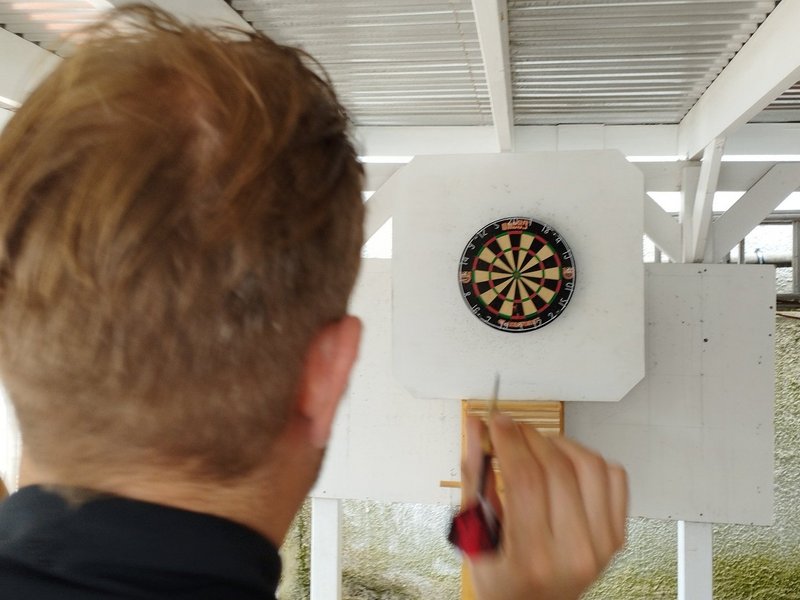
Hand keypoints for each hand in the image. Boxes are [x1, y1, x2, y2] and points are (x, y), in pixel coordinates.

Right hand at [462, 414, 627, 599]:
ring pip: (589, 465)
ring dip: (558, 443)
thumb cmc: (502, 577)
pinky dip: (588, 458)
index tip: (498, 422)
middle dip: (528, 436)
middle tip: (511, 429)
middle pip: (556, 468)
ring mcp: (601, 545)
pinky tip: (565, 463)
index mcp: (532, 558)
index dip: (510, 441)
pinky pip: (614, 476)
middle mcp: (573, 553)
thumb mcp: (474, 534)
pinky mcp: (615, 535)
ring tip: (537, 445)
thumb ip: (475, 476)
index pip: (526, 480)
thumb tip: (475, 428)